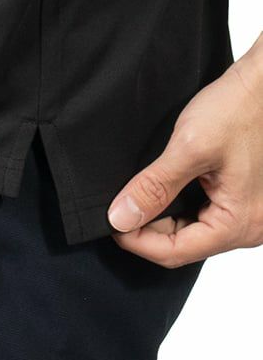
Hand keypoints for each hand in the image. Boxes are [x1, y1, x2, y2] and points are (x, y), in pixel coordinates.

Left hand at [107, 32, 262, 267]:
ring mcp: (246, 213)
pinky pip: (201, 215)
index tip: (111, 222)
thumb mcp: (190, 148)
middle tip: (119, 206)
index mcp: (240, 223)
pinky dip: (174, 206)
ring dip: (158, 218)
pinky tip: (159, 191)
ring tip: (137, 196)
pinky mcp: (239, 198)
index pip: (174, 252)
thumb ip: (154, 187)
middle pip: (181, 245)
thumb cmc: (243, 107)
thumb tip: (121, 217)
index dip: (135, 241)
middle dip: (145, 230)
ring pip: (189, 231)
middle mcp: (249, 226)